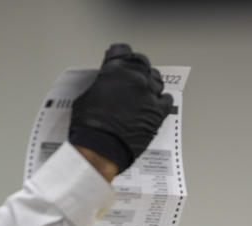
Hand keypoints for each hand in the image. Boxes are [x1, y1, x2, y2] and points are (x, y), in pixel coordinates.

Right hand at [69, 43, 173, 172]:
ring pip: (156, 79)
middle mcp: (135, 78)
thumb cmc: (89, 127)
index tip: (118, 58)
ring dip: (150, 82)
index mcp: (115, 70)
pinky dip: (161, 100)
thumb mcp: (85, 97)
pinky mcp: (157, 113)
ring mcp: (149, 95)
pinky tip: (155, 102)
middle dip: (135, 66)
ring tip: (144, 88)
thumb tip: (104, 86)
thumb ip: (99, 85)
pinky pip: (166, 100)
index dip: (119, 54)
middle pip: (141, 62)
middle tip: (130, 74)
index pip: (122, 50)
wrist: (100, 150)